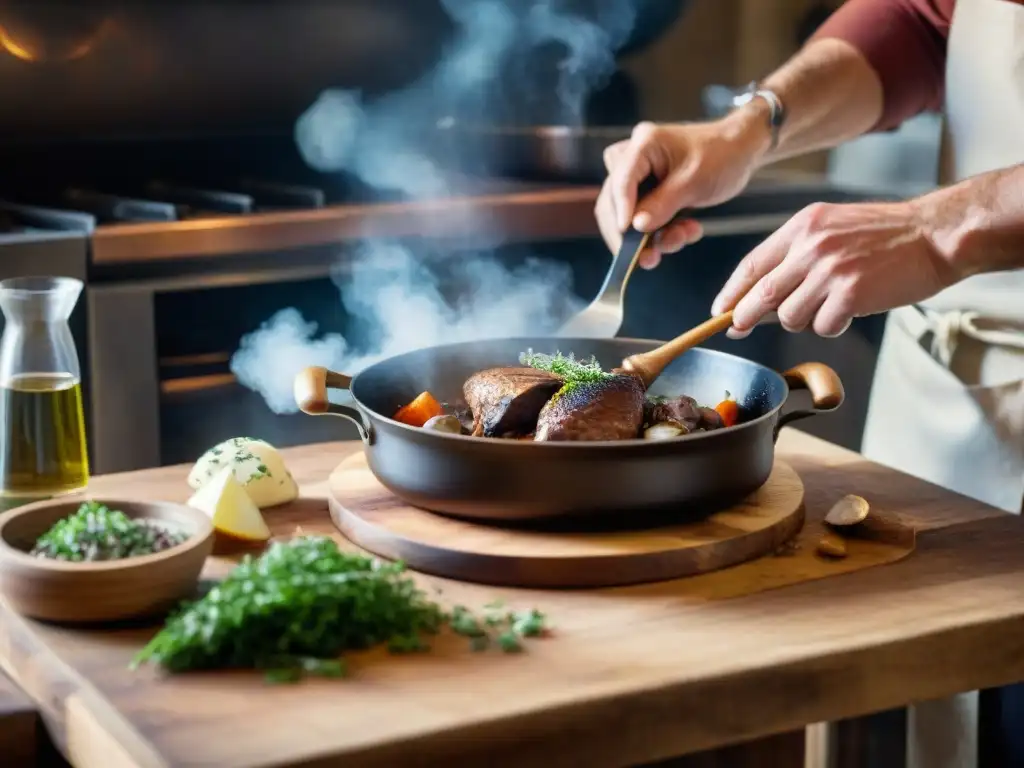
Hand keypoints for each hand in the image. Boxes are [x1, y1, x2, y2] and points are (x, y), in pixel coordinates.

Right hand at [595, 113, 768, 267]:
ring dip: (650, 235)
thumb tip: (635, 227)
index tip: (626, 234)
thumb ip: (662, 204)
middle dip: (631, 232)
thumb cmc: (722, 156)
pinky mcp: (647, 191)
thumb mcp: (694, 182)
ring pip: (627, 214)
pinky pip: (642, 218)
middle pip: (613, 200)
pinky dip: (661, 232)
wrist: (739, 152)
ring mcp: (639, 175)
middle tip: (649, 257)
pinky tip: (686, 231)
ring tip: (681, 239)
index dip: (621, 209)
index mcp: (644, 145)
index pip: (622, 180)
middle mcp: (633, 158)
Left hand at [710, 200, 959, 337]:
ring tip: (827, 307)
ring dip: (803, 320)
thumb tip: (764, 294)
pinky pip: (822, 325)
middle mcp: (811, 246)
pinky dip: (830, 326)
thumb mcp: (832, 226)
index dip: (732, 292)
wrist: (934, 234)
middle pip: (761, 294)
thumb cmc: (886, 234)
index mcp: (802, 227)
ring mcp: (830, 270)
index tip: (720, 310)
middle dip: (745, 316)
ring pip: (791, 316)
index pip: (752, 264)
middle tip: (738, 328)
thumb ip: (798, 253)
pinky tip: (847, 313)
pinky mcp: (850, 293)